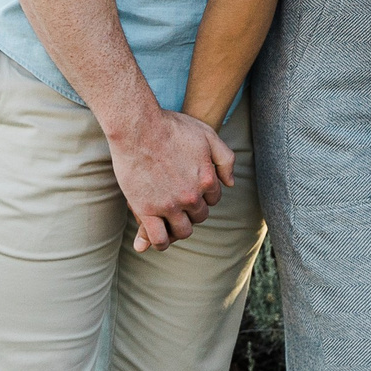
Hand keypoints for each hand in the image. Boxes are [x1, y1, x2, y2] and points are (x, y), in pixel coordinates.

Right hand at [111, 108, 234, 252]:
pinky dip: (160, 242)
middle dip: (192, 213)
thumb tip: (230, 184)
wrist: (139, 128)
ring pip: (182, 231)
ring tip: (170, 222)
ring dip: (179, 229)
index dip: (203, 197)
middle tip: (179, 205)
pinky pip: (158, 238)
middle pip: (199, 216)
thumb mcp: (208, 136)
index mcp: (207, 180)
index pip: (213, 200)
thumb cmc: (173, 128)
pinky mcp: (146, 210)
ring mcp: (169, 205)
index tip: (191, 191)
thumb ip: (225, 160)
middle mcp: (191, 196)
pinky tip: (158, 239)